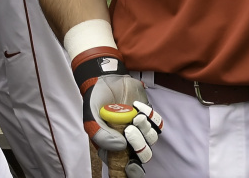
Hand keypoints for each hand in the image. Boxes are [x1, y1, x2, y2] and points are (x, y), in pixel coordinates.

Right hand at [72, 49, 162, 176]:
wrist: (104, 79)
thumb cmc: (96, 101)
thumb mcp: (91, 118)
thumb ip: (101, 135)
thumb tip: (122, 146)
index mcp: (114, 148)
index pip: (126, 168)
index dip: (133, 172)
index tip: (132, 165)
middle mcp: (129, 141)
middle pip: (143, 155)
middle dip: (139, 146)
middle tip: (129, 130)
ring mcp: (140, 128)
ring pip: (152, 139)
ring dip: (145, 129)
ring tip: (134, 117)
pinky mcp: (148, 115)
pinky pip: (157, 122)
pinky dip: (150, 115)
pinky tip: (137, 105)